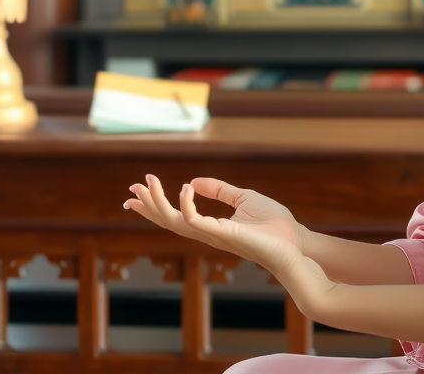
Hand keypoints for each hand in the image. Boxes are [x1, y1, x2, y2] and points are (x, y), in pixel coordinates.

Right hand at [125, 175, 307, 251]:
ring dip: (158, 202)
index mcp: (210, 226)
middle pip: (168, 221)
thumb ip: (220, 191)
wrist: (293, 242)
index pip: (175, 217)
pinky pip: (196, 221)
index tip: (137, 192)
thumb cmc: (273, 225)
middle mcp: (207, 233)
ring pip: (175, 221)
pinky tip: (185, 188)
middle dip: (148, 206)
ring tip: (147, 183)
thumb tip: (195, 180)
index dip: (155, 206)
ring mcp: (213, 235)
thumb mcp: (244, 198)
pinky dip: (186, 205)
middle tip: (130, 189)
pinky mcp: (223, 234)